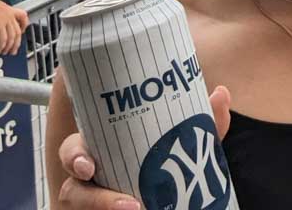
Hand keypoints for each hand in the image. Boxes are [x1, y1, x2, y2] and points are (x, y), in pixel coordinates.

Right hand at [0, 0, 28, 54]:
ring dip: (9, 47)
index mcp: (9, 9)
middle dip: (16, 43)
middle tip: (14, 50)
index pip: (23, 16)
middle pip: (18, 31)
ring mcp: (5, 20)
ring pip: (12, 37)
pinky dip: (2, 46)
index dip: (24, 25)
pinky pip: (3, 39)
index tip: (23, 31)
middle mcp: (9, 15)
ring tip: (5, 52)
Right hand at [56, 86, 230, 208]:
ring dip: (102, 207)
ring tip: (133, 209)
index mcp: (104, 151)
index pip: (75, 150)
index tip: (89, 165)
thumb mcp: (187, 144)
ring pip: (82, 205)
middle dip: (88, 194)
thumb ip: (203, 122)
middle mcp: (95, 179)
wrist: (182, 200)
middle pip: (72, 185)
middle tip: (117, 196)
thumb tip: (220, 93)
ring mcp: (97, 200)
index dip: (75, 157)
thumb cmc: (171, 162)